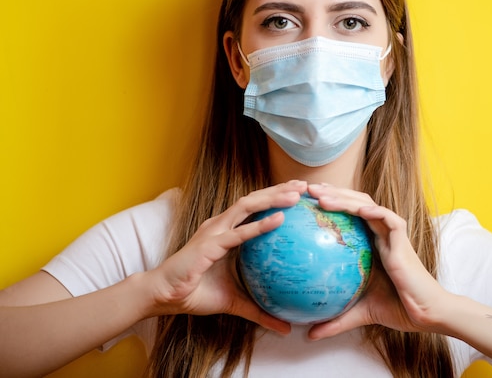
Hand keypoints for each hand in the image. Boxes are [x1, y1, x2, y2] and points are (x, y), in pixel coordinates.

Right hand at [145, 180, 307, 333]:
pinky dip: (259, 225)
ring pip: (247, 206)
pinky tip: (279, 219)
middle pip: (255, 200)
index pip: (256, 208)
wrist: (163, 296)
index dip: (277, 198)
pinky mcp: (209, 245)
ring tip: (295, 194)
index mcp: (227, 231)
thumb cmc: (196, 293)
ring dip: (272, 198)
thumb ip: (261, 312)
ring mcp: (214, 232)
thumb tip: (285, 329)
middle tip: (304, 186)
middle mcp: (221, 225)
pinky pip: (238, 234)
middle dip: (280, 190)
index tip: (301, 194)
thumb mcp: (237, 302)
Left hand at [306, 183, 451, 339]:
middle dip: (331, 193)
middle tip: (306, 189)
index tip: (305, 201)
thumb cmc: (396, 308)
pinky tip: (358, 211)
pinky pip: (388, 219)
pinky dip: (374, 212)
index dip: (328, 204)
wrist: (424, 314)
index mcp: (370, 243)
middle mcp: (379, 234)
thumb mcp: (358, 313)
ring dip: (345, 198)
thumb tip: (308, 336)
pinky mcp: (403, 240)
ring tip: (321, 196)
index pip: (347, 215)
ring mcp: (392, 234)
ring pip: (367, 205)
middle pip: (354, 203)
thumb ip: (335, 321)